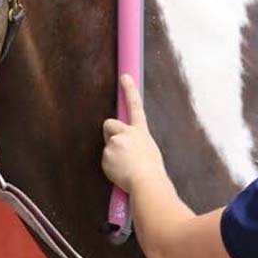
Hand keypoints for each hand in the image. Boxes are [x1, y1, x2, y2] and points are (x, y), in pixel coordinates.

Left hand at [101, 75, 166, 193]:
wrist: (146, 182)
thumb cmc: (152, 171)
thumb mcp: (150, 151)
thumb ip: (138, 144)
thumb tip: (131, 149)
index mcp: (141, 131)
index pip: (135, 106)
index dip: (130, 90)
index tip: (124, 76)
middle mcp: (127, 132)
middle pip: (110, 124)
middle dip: (110, 133)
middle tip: (118, 149)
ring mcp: (115, 142)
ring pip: (108, 146)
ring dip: (113, 155)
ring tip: (125, 167)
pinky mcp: (107, 154)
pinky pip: (105, 159)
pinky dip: (110, 166)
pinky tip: (120, 172)